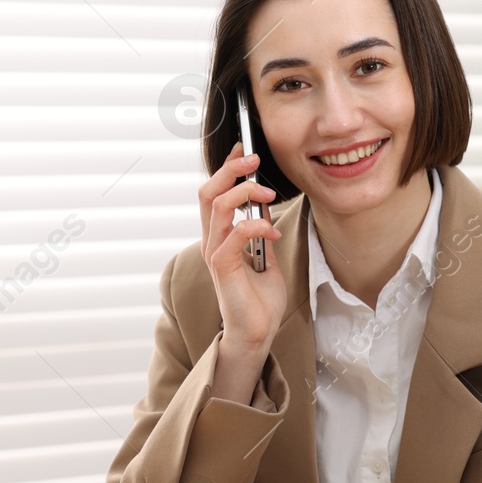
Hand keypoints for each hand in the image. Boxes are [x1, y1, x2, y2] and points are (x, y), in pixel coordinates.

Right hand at [198, 142, 287, 356]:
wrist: (257, 332)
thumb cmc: (259, 298)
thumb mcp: (266, 255)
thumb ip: (261, 230)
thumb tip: (264, 206)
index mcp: (219, 236)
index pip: (214, 193)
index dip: (226, 168)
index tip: (244, 150)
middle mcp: (211, 241)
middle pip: (208, 193)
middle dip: (231, 170)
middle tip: (254, 161)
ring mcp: (215, 253)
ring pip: (218, 207)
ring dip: (245, 193)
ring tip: (269, 195)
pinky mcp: (223, 267)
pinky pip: (234, 234)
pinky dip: (256, 225)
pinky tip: (273, 231)